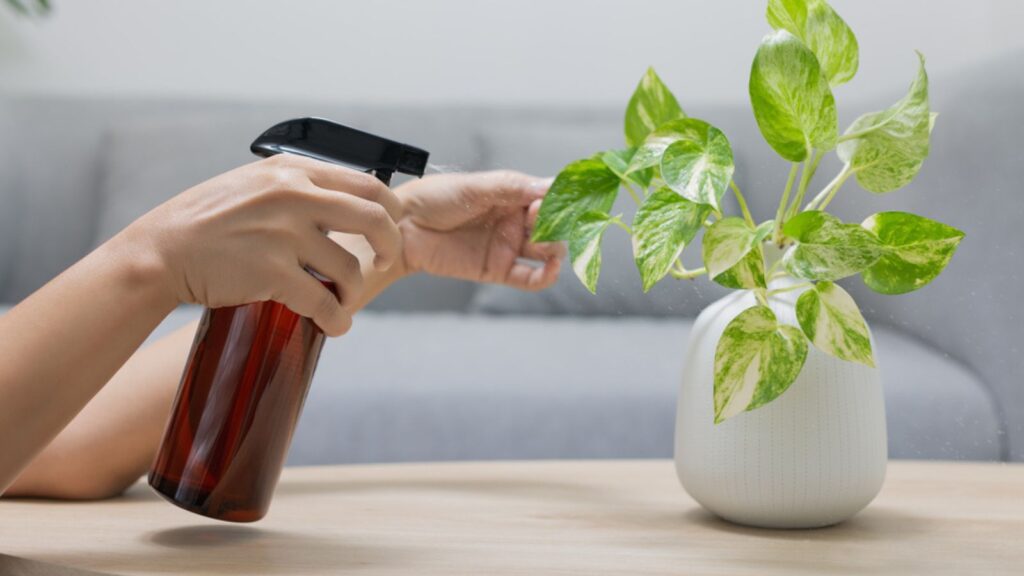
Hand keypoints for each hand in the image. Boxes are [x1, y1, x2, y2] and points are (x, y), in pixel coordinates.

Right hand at [123, 154, 402, 335]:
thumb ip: (297, 188)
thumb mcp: (253, 185)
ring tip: (344, 303)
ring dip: (354, 292)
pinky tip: (334, 325)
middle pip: (373, 219)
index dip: (389, 211)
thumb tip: (343, 203)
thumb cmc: (206, 222)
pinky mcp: (271, 271)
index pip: (366, 184)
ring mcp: (283, 233)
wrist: (160, 251)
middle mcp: (292, 194)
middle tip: (384, 263)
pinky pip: (323, 301)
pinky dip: (336, 318)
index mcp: (292, 171)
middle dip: (389, 246)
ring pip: (349, 268)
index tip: (389, 229)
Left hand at [394, 171, 565, 290]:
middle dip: (557, 225)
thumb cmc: (433, 199)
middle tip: (543, 221)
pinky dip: (546, 276)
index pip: (547, 198)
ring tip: (545, 244)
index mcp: (512, 195)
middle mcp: (514, 220)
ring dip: (555, 248)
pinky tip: (551, 269)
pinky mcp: (498, 269)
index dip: (555, 200)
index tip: (550, 201)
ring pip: (546, 251)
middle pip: (552, 226)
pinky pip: (530, 278)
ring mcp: (508, 245)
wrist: (403, 226)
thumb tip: (550, 185)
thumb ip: (512, 187)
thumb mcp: (473, 187)